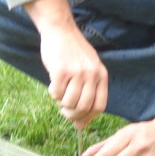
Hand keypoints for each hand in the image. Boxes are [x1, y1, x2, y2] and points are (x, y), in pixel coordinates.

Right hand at [25, 0, 107, 128]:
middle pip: (84, 108)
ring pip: (69, 103)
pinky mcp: (61, 70)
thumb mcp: (88, 68)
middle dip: (72, 115)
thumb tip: (80, 126)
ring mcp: (77, 72)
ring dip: (61, 103)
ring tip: (59, 93)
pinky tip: (53, 83)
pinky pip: (56, 93)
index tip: (79, 121)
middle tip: (64, 111)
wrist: (60, 29)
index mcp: (101, 74)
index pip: (100, 106)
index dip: (88, 117)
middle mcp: (92, 74)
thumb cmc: (72, 52)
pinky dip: (52, 93)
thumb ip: (88, 93)